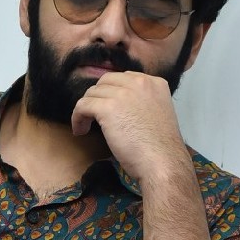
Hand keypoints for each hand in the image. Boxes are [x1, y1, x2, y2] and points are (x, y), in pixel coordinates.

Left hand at [71, 70, 188, 184]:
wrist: (162, 161)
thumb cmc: (160, 148)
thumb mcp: (157, 115)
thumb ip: (142, 104)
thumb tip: (121, 107)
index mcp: (155, 83)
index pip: (124, 78)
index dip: (112, 92)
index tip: (109, 109)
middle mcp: (140, 82)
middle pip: (106, 81)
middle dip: (98, 97)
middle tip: (94, 116)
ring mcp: (123, 93)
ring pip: (93, 93)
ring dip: (86, 109)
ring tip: (85, 126)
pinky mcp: (108, 107)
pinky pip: (83, 105)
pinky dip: (77, 117)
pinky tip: (80, 130)